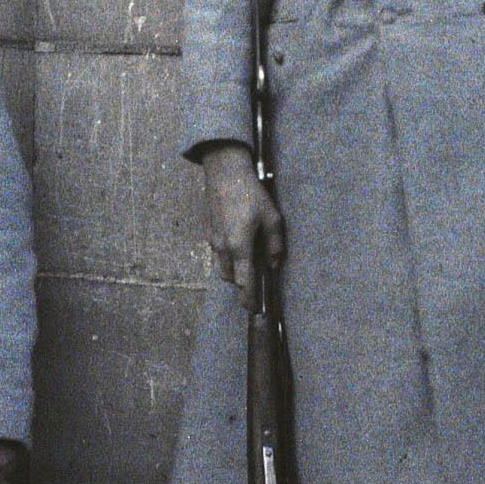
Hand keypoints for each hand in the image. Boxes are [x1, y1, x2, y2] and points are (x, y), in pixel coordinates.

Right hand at [200, 142, 284, 313]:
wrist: (224, 172)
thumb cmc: (251, 194)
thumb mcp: (272, 218)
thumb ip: (275, 245)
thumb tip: (274, 264)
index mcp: (240, 247)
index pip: (245, 283)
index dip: (250, 299)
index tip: (254, 311)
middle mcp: (223, 248)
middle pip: (232, 278)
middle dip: (243, 282)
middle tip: (258, 277)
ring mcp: (213, 240)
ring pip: (224, 266)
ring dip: (235, 268)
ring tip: (249, 256)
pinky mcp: (209, 231)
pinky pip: (219, 252)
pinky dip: (229, 254)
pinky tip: (240, 238)